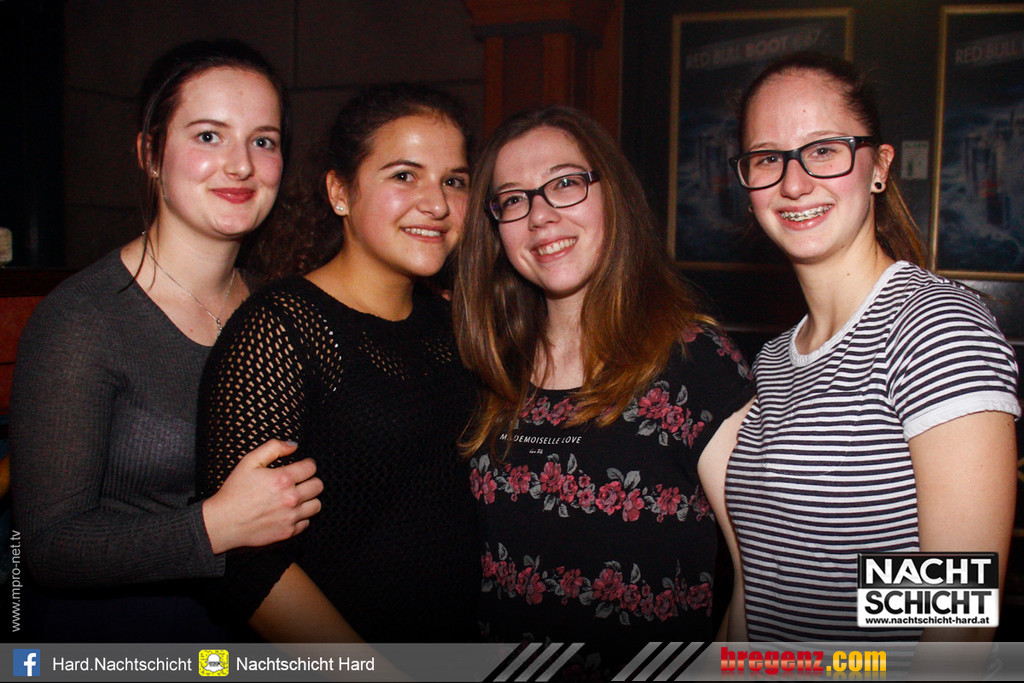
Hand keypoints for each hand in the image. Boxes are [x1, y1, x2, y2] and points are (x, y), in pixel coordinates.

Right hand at [202, 440, 322, 553]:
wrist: (223, 522)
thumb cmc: (234, 491)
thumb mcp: (249, 462)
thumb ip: (273, 448)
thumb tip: (294, 445)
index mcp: (283, 479)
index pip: (311, 467)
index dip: (307, 465)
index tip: (301, 467)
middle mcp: (291, 498)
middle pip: (318, 486)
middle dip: (310, 481)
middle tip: (300, 482)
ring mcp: (291, 517)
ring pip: (316, 505)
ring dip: (309, 499)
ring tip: (297, 497)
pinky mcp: (288, 532)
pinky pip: (306, 523)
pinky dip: (301, 517)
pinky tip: (289, 512)